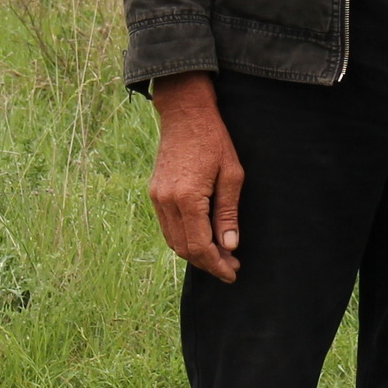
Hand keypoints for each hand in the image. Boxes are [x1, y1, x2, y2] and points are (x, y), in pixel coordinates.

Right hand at [148, 72, 243, 281]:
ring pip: (174, 241)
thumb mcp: (232, 175)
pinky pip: (168, 227)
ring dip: (196, 253)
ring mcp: (157, 198)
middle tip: (230, 266)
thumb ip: (228, 213)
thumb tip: (229, 245)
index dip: (217, 264)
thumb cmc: (214, 140)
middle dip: (208, 263)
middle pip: (185, 248)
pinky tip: (203, 238)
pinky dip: (185, 239)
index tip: (232, 272)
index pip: (200, 246)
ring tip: (220, 255)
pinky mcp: (155, 193)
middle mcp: (167, 201)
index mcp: (187, 198)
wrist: (185, 114)